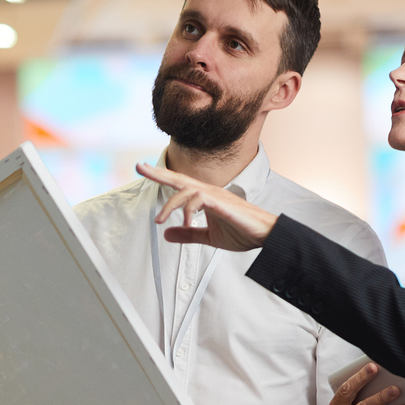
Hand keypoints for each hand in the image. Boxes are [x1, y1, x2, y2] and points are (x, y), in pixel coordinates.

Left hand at [134, 162, 277, 250]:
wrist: (265, 235)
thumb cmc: (242, 232)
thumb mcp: (209, 237)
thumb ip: (189, 235)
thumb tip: (167, 234)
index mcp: (205, 197)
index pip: (180, 184)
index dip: (162, 176)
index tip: (144, 170)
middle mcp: (209, 192)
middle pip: (179, 179)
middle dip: (158, 173)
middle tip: (139, 167)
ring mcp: (216, 195)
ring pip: (186, 190)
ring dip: (170, 205)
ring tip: (161, 220)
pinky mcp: (222, 203)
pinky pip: (199, 199)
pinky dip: (188, 210)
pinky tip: (186, 223)